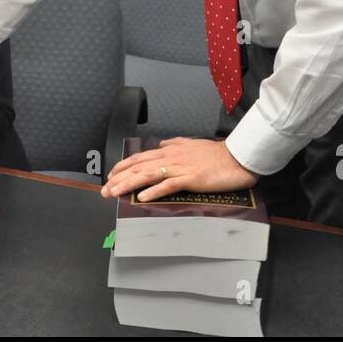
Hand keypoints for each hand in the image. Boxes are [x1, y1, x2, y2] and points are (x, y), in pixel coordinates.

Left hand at [100, 137, 257, 201]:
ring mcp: (180, 167)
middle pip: (138, 167)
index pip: (140, 157)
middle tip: (105, 190)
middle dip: (119, 179)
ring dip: (128, 185)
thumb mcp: (192, 144)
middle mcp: (171, 157)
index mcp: (171, 150)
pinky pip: (168, 185)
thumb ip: (175, 143)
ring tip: (115, 194)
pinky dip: (154, 191)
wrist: (238, 157)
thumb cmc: (217, 154)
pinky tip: (142, 198)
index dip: (123, 166)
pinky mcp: (191, 179)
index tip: (111, 175)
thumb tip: (162, 143)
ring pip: (147, 175)